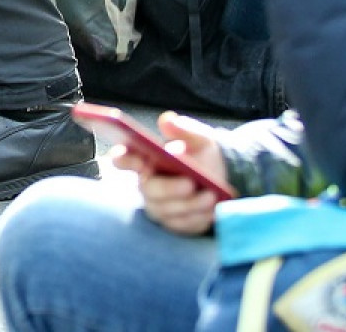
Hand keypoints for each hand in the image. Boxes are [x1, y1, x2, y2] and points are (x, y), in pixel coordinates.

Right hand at [116, 112, 231, 235]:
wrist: (223, 177)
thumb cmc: (202, 154)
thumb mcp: (199, 138)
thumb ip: (184, 129)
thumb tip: (168, 120)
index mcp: (145, 159)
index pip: (123, 159)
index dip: (122, 159)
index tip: (134, 157)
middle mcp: (147, 185)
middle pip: (149, 190)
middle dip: (170, 188)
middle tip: (191, 183)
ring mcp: (159, 207)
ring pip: (168, 211)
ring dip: (191, 204)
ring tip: (211, 196)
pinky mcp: (174, 223)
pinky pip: (183, 225)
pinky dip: (199, 217)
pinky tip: (213, 210)